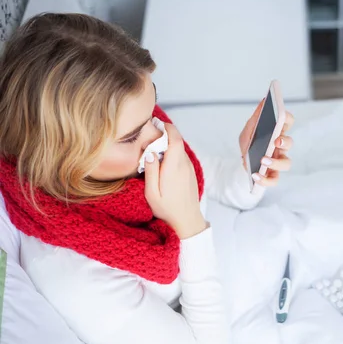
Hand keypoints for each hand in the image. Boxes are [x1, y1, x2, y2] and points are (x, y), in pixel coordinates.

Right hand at [144, 123, 207, 238]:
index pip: (176, 139)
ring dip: (168, 144)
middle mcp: (184, 165)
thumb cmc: (167, 209)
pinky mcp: (190, 172)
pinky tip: (162, 160)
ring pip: (179, 148)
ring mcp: (189, 168)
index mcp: (174, 168)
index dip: (168, 128)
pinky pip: (181, 156)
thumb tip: (150, 153)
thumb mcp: (152, 193)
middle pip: (177, 141)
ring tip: (153, 148)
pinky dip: (172, 152)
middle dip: (165, 134)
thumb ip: (150, 171)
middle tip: (150, 135)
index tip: (157, 124)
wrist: (187, 220)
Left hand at [239, 100, 294, 187]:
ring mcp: (278, 161)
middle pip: (290, 143)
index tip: (281, 116)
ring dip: (276, 162)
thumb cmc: (250, 144)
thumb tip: (264, 101)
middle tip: (276, 141)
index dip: (287, 118)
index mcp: (278, 133)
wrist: (242, 163)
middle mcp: (281, 148)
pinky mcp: (272, 175)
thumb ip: (256, 117)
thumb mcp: (249, 130)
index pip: (288, 122)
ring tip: (263, 160)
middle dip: (285, 142)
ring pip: (287, 163)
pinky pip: (274, 180)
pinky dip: (265, 180)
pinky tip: (255, 175)